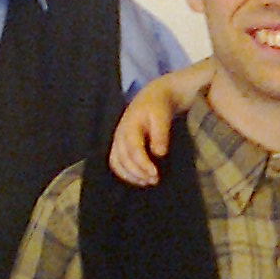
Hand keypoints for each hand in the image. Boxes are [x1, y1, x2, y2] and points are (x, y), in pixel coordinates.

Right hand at [108, 61, 212, 184]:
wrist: (153, 96)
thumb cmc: (159, 106)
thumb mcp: (162, 116)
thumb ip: (160, 134)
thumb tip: (159, 154)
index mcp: (130, 125)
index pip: (133, 149)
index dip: (142, 164)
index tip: (155, 174)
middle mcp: (120, 133)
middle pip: (123, 159)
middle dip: (138, 172)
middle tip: (155, 180)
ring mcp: (117, 139)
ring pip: (117, 163)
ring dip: (130, 175)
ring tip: (147, 182)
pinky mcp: (118, 144)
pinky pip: (116, 163)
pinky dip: (125, 173)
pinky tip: (139, 179)